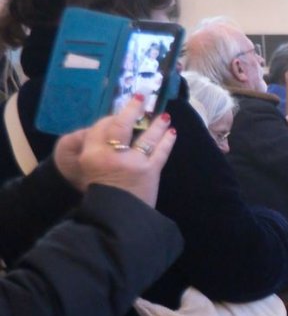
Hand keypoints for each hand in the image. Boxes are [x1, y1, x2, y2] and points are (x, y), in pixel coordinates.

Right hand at [53, 96, 176, 206]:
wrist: (116, 218)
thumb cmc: (102, 194)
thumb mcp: (87, 171)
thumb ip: (96, 152)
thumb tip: (110, 132)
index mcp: (91, 154)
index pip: (100, 128)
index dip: (112, 118)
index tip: (122, 113)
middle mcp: (110, 155)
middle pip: (120, 126)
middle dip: (131, 110)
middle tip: (141, 97)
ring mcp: (132, 162)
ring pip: (145, 137)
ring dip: (157, 125)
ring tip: (165, 116)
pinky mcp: (150, 172)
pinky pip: (160, 152)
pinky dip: (167, 142)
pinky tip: (172, 133)